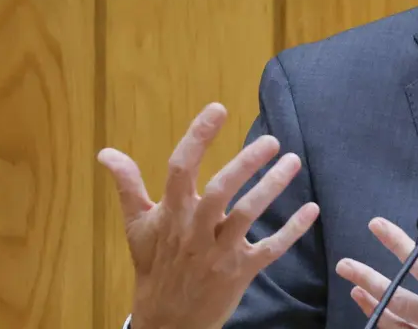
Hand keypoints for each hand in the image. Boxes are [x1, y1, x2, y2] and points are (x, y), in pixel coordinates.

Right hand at [98, 103, 320, 328]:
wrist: (166, 321)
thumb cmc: (155, 266)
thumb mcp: (136, 226)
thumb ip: (128, 186)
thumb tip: (106, 153)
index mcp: (171, 214)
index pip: (180, 168)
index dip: (198, 137)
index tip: (218, 109)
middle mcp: (194, 231)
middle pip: (220, 191)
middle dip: (246, 164)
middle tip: (272, 141)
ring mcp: (218, 253)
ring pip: (247, 216)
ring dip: (272, 188)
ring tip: (293, 161)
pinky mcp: (240, 271)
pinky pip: (270, 249)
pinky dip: (292, 229)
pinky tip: (312, 208)